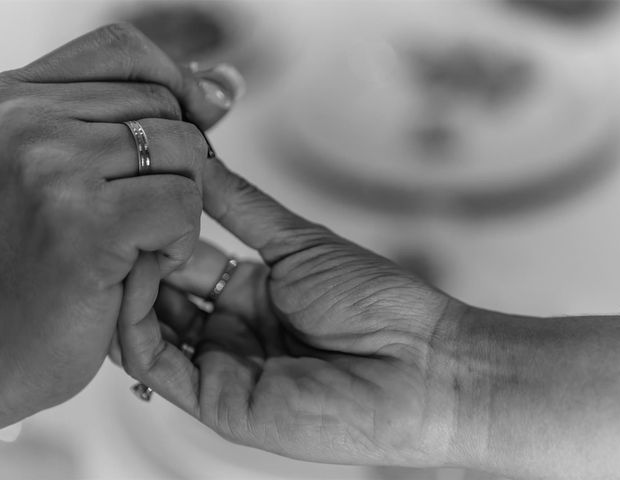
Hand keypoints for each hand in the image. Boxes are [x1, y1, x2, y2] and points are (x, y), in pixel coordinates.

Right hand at [0, 23, 237, 426]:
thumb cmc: (29, 275)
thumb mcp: (61, 178)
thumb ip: (125, 124)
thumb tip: (224, 86)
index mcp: (10, 103)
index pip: (120, 52)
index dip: (172, 81)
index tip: (198, 118)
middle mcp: (20, 121)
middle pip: (163, 105)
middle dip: (180, 163)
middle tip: (146, 215)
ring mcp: (48, 167)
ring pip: (183, 150)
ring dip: (181, 205)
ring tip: (136, 245)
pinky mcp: (82, 222)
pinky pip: (182, 202)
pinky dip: (178, 242)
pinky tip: (140, 270)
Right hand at [116, 158, 467, 465]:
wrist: (421, 362)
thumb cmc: (376, 301)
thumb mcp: (298, 242)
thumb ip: (242, 206)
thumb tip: (201, 159)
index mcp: (253, 292)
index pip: (185, 262)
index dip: (157, 233)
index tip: (132, 194)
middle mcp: (233, 330)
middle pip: (162, 295)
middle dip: (135, 260)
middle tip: (109, 219)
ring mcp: (224, 367)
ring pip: (151, 332)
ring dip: (128, 292)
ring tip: (111, 249)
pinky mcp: (222, 404)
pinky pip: (161, 368)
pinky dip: (136, 331)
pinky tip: (129, 290)